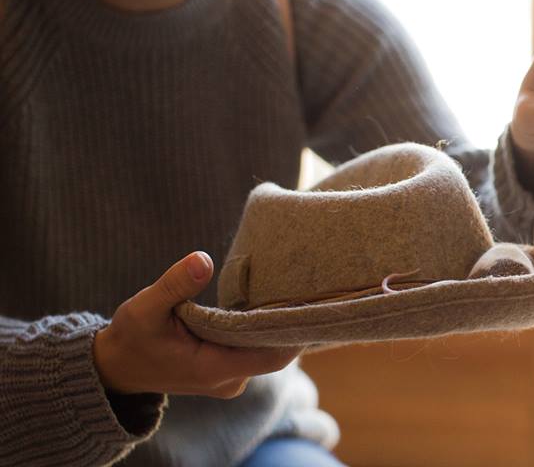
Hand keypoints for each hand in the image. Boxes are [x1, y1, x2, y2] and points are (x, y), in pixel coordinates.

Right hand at [93, 251, 301, 397]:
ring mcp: (232, 378)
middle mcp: (230, 380)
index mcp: (214, 369)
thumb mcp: (144, 307)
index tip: (310, 300)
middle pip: (277, 352)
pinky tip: (272, 301)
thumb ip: (175, 285)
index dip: (294, 331)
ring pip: (268, 350)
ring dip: (276, 324)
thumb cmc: (131, 337)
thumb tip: (202, 260)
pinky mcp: (229, 370)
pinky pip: (257, 350)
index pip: (273, 356)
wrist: (117, 367)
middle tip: (306, 284)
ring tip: (293, 287)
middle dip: (290, 321)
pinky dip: (263, 329)